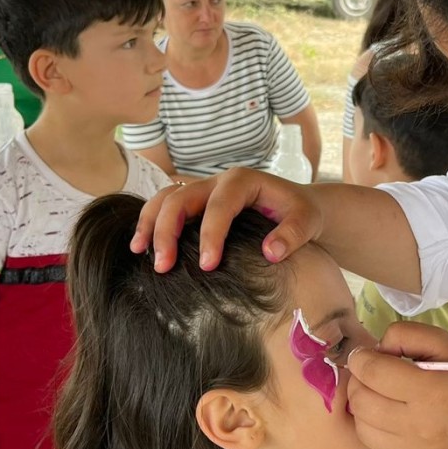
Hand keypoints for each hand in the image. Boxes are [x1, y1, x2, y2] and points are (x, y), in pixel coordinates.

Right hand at [131, 168, 322, 271]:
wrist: (298, 206)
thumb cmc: (302, 213)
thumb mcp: (308, 222)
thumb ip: (293, 235)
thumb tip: (270, 252)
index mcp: (243, 181)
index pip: (219, 206)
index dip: (210, 235)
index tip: (207, 266)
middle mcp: (217, 181)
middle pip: (181, 198)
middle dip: (167, 231)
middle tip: (162, 267)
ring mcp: (203, 189)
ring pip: (166, 197)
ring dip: (150, 223)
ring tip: (140, 252)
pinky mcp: (196, 202)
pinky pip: (166, 206)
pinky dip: (151, 223)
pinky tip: (142, 247)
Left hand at [348, 322, 447, 448]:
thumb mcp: (447, 344)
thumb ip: (407, 334)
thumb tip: (375, 349)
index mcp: (431, 390)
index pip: (372, 373)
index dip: (361, 359)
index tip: (365, 356)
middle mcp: (420, 426)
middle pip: (360, 401)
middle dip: (359, 382)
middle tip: (371, 375)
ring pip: (362, 426)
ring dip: (363, 407)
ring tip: (380, 396)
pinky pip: (374, 447)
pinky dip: (375, 430)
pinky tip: (391, 419)